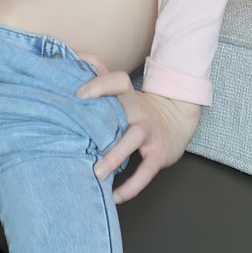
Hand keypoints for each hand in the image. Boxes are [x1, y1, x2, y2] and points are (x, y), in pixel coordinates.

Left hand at [72, 50, 204, 203]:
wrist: (177, 121)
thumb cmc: (137, 108)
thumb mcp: (122, 92)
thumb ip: (99, 75)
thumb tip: (74, 55)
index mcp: (128, 96)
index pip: (117, 81)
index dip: (99, 85)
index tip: (78, 94)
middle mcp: (139, 111)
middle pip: (124, 110)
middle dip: (103, 123)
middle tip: (78, 136)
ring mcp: (150, 133)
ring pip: (133, 140)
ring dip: (115, 156)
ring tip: (97, 172)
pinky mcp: (158, 154)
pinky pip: (146, 171)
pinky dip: (132, 186)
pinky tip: (116, 197)